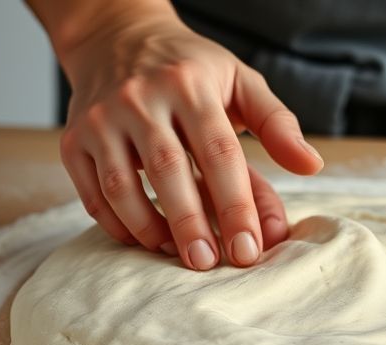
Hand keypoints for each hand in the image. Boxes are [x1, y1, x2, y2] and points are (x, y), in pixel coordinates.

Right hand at [51, 5, 322, 269]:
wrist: (115, 37)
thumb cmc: (189, 70)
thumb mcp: (239, 81)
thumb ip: (277, 124)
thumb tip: (311, 166)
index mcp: (190, 85)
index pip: (219, 152)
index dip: (237, 205)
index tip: (250, 249)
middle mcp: (141, 99)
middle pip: (170, 172)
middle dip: (192, 226)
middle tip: (210, 266)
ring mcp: (101, 120)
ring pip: (123, 187)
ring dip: (151, 231)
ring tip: (178, 258)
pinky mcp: (74, 141)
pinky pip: (93, 194)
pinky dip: (118, 226)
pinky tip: (145, 242)